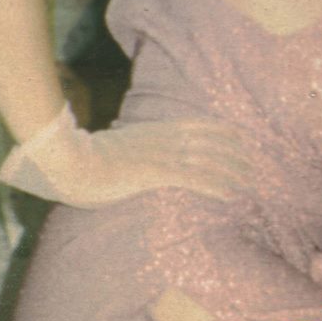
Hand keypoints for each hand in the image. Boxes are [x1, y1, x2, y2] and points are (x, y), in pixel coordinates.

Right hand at [0, 104, 249, 208]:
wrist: (65, 160)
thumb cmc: (80, 159)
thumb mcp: (110, 148)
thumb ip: (127, 150)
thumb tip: (129, 157)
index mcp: (152, 130)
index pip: (196, 125)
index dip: (221, 130)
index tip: (240, 134)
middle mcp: (162, 139)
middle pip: (209, 141)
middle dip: (235, 152)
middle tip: (256, 162)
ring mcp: (160, 155)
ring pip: (207, 160)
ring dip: (232, 171)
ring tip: (251, 181)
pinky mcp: (155, 172)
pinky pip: (193, 179)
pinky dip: (215, 186)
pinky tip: (230, 195)